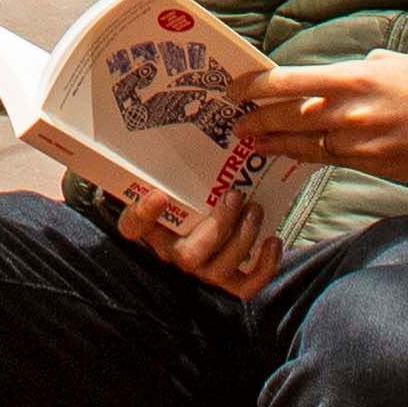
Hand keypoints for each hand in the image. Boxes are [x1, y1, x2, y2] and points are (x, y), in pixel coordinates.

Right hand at [116, 180, 282, 301]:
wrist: (204, 223)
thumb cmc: (188, 196)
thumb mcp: (174, 181)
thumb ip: (171, 165)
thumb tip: (180, 119)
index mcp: (152, 228)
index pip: (133, 227)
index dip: (143, 215)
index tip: (159, 194)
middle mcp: (174, 254)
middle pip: (189, 255)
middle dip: (217, 226)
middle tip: (234, 196)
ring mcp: (202, 271)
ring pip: (220, 270)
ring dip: (243, 238)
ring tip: (255, 208)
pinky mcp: (228, 283)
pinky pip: (245, 287)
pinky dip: (264, 268)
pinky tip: (274, 241)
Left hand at [231, 51, 407, 179]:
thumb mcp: (391, 64)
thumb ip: (354, 73)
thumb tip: (327, 82)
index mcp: (354, 78)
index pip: (289, 82)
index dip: (255, 87)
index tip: (234, 90)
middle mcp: (352, 112)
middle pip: (288, 118)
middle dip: (257, 121)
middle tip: (237, 123)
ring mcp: (362, 143)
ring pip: (306, 145)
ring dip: (277, 144)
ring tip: (255, 143)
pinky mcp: (374, 166)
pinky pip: (332, 161)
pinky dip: (309, 156)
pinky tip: (293, 155)